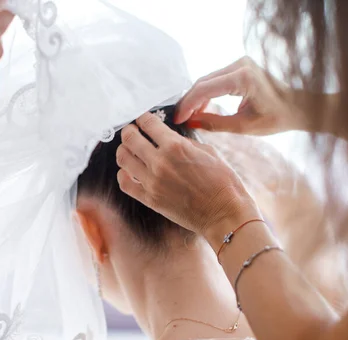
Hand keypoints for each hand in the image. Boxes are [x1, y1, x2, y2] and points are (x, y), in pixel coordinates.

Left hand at [116, 112, 260, 235]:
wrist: (224, 213)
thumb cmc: (222, 182)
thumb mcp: (208, 152)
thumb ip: (184, 142)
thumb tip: (168, 138)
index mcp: (176, 146)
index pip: (148, 123)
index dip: (142, 117)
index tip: (141, 118)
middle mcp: (160, 162)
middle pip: (129, 138)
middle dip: (129, 131)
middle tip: (132, 131)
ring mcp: (152, 182)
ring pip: (123, 158)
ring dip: (124, 150)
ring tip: (130, 150)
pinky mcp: (150, 200)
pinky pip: (125, 183)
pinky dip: (124, 174)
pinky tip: (130, 171)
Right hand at [175, 57, 303, 134]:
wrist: (298, 107)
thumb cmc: (277, 117)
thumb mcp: (244, 126)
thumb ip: (214, 123)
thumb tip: (191, 122)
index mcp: (243, 78)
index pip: (205, 89)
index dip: (188, 104)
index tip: (178, 118)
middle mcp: (240, 65)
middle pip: (203, 82)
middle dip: (189, 101)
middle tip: (179, 118)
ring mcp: (240, 63)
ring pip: (208, 80)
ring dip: (196, 98)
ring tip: (189, 116)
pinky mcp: (240, 67)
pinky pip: (216, 80)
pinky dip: (206, 94)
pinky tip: (202, 108)